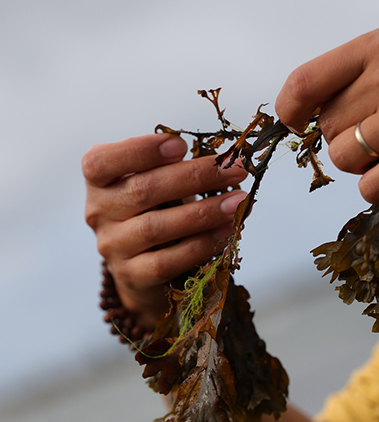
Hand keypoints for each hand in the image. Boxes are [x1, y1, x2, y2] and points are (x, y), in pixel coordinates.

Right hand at [83, 133, 246, 329]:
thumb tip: (226, 161)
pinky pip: (167, 261)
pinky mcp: (132, 276)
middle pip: (143, 190)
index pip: (102, 162)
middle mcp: (98, 212)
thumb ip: (176, 168)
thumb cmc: (155, 210)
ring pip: (157, 227)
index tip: (180, 145)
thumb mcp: (157, 184)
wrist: (144, 268)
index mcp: (99, 181)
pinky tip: (226, 231)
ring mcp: (113, 246)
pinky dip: (200, 244)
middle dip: (195, 176)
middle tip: (234, 170)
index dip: (140, 151)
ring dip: (204, 212)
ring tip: (237, 202)